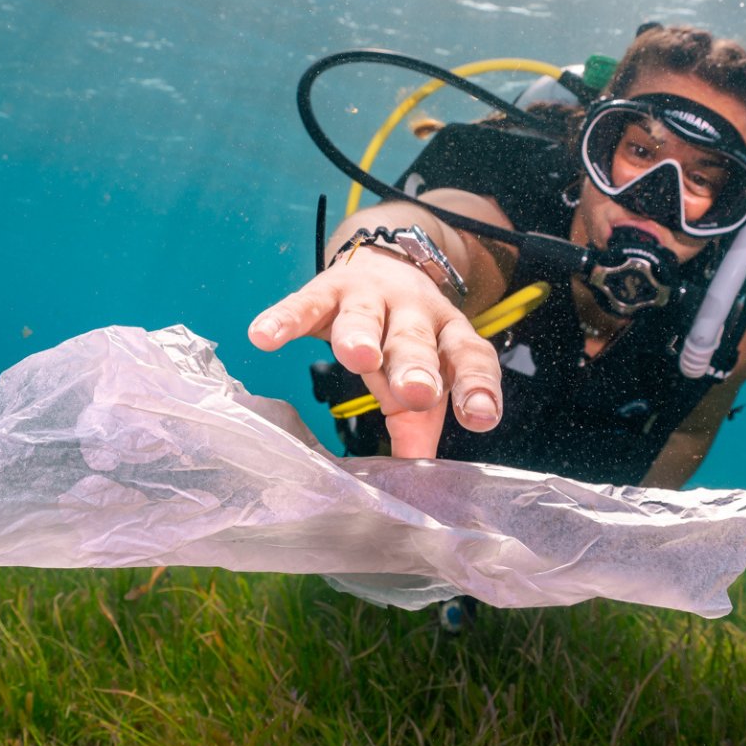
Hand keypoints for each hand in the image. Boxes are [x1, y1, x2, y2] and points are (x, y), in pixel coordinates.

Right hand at [248, 247, 502, 457]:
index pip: (469, 358)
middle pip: (414, 340)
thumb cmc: (404, 337)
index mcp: (447, 335)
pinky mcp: (326, 290)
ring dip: (360, 336)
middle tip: (416, 392)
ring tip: (356, 356)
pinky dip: (284, 319)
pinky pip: (304, 304)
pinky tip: (264, 336)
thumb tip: (416, 485)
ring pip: (365, 317)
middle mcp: (413, 313)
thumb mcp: (422, 376)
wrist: (386, 260)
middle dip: (414, 366)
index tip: (480, 417)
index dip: (476, 386)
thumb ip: (419, 426)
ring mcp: (370, 298)